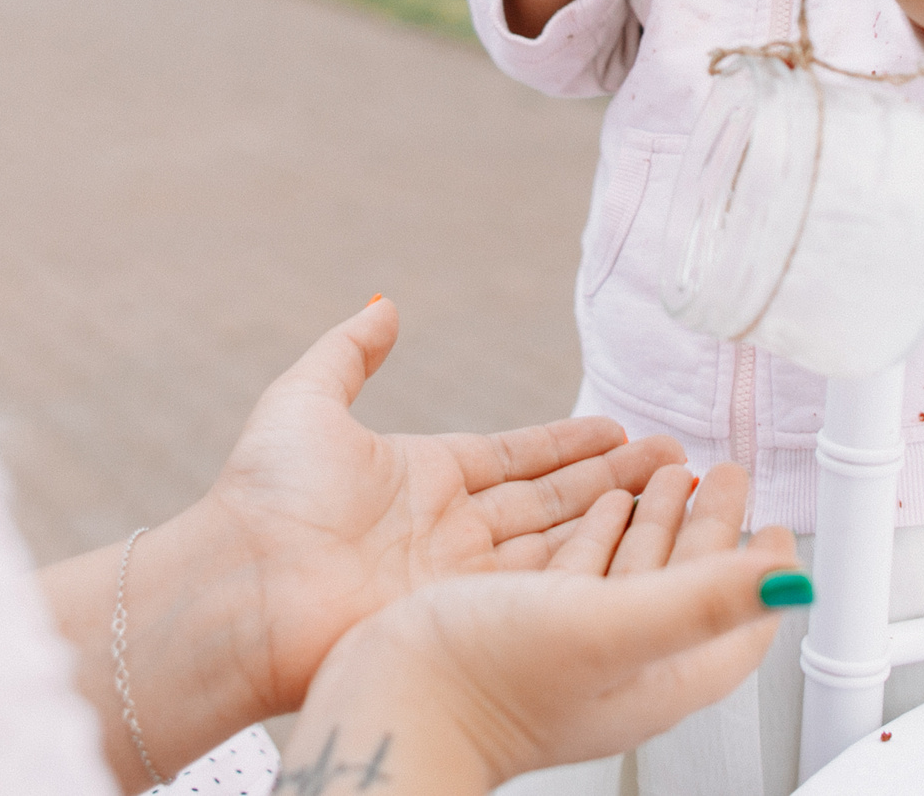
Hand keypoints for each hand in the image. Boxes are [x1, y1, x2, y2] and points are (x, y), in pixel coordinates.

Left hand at [197, 299, 689, 719]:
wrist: (241, 587)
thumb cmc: (260, 497)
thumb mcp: (305, 401)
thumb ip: (350, 353)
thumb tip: (384, 306)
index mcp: (420, 476)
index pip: (515, 457)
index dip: (567, 444)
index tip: (618, 429)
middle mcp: (449, 530)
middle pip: (551, 500)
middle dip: (617, 481)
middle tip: (678, 461)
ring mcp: (462, 578)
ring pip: (560, 541)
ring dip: (621, 520)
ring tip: (682, 495)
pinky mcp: (467, 618)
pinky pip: (542, 586)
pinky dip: (593, 566)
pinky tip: (642, 545)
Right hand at [285, 463, 800, 793]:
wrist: (385, 705)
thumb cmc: (486, 683)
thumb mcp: (610, 628)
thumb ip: (702, 601)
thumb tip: (792, 584)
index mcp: (654, 671)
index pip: (734, 621)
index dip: (761, 571)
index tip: (779, 523)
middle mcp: (616, 660)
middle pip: (685, 585)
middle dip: (709, 525)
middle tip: (727, 474)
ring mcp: (566, 646)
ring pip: (630, 570)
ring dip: (653, 516)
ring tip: (667, 470)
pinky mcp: (518, 626)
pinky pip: (577, 567)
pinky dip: (597, 528)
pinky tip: (593, 505)